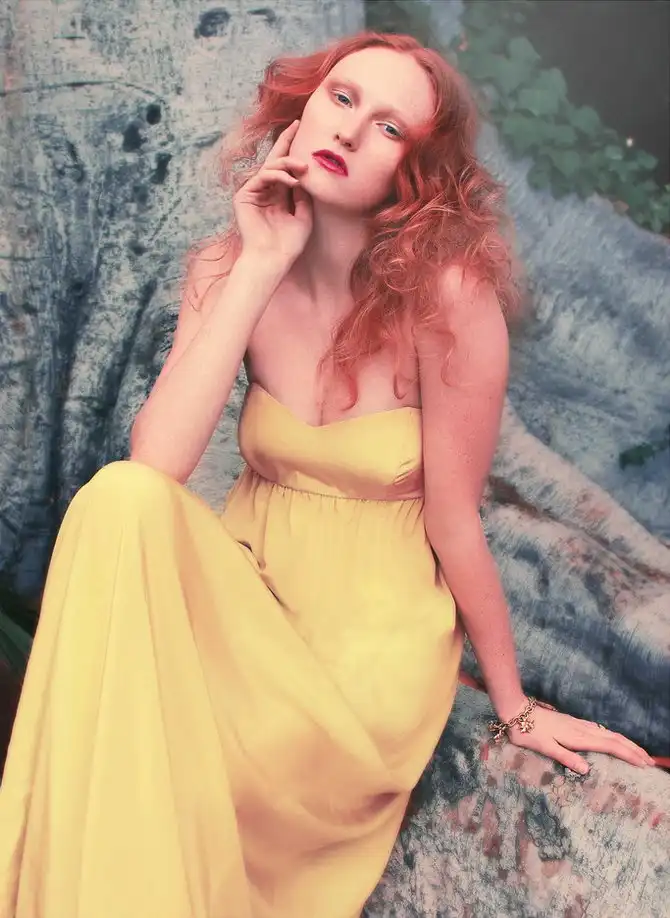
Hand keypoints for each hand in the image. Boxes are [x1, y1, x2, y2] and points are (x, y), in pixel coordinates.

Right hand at [233, 119, 312, 272]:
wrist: (273, 258)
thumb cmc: (288, 244)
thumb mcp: (304, 216)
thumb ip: (304, 195)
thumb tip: (305, 175)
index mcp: (278, 196)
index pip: (285, 169)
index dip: (291, 149)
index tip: (300, 130)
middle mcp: (265, 191)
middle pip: (274, 160)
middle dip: (285, 142)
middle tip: (296, 126)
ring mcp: (253, 193)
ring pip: (269, 167)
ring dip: (287, 164)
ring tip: (303, 168)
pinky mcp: (244, 196)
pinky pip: (262, 176)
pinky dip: (277, 175)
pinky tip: (292, 181)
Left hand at [504, 699, 655, 774]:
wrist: (516, 711)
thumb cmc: (528, 732)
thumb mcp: (545, 747)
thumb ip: (565, 757)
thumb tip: (586, 770)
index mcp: (577, 737)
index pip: (609, 746)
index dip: (628, 755)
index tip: (644, 763)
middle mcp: (581, 729)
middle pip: (613, 738)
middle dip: (632, 749)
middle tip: (649, 760)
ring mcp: (577, 724)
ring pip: (607, 733)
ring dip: (624, 742)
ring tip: (637, 751)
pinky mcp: (572, 722)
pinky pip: (598, 730)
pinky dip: (611, 736)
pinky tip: (611, 738)